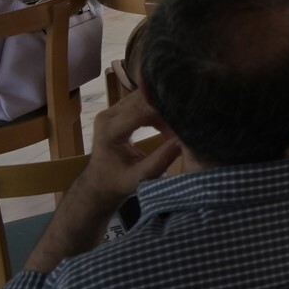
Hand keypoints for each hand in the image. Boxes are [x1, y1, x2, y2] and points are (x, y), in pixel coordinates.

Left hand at [26, 89, 178, 272]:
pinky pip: (144, 104)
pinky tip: (175, 124)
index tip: (191, 110)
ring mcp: (111, 113)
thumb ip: (160, 160)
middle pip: (146, 95)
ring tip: (188, 120)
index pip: (145, 105)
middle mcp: (109, 115)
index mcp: (112, 129)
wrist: (93, 193)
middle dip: (170, 101)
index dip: (169, 105)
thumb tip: (185, 141)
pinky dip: (161, 110)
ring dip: (167, 107)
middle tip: (195, 110)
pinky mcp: (118, 115)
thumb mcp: (138, 179)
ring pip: (146, 97)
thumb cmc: (114, 189)